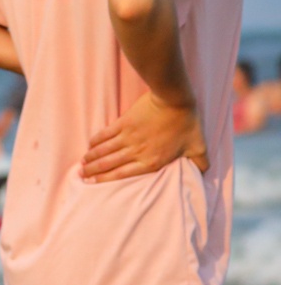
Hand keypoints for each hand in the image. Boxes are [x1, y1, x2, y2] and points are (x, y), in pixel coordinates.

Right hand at [81, 91, 208, 182]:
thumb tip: (203, 173)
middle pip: (108, 165)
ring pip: (103, 152)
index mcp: (150, 161)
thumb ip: (200, 162)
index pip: (122, 174)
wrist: (175, 100)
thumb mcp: (199, 146)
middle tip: (81, 176)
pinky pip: (105, 135)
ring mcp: (127, 138)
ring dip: (91, 159)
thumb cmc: (187, 122)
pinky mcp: (123, 123)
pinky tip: (89, 146)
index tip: (93, 184)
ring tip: (82, 164)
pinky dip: (95, 142)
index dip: (105, 180)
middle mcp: (135, 152)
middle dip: (92, 172)